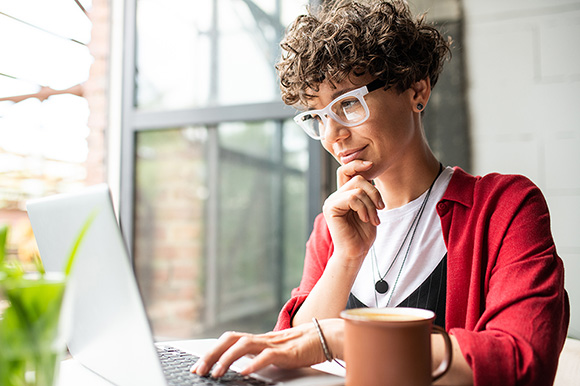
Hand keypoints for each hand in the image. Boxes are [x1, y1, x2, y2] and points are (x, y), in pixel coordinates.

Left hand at [191, 319, 343, 377]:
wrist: (323, 337)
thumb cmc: (300, 347)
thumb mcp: (273, 352)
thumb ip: (256, 356)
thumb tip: (238, 366)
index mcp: (257, 339)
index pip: (228, 340)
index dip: (211, 351)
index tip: (198, 367)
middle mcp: (261, 339)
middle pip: (230, 339)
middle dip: (211, 354)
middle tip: (199, 370)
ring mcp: (273, 344)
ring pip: (244, 345)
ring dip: (227, 358)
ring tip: (217, 373)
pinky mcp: (285, 352)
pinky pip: (266, 356)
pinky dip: (253, 363)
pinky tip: (243, 372)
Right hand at [322, 160, 383, 265]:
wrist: (356, 252)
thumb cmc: (363, 233)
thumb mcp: (369, 208)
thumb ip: (367, 192)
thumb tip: (370, 172)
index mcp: (343, 194)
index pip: (346, 170)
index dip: (357, 163)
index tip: (371, 164)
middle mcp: (335, 196)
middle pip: (357, 178)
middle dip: (374, 193)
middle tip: (380, 209)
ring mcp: (331, 201)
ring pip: (357, 188)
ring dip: (371, 204)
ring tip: (373, 218)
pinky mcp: (331, 208)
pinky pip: (352, 197)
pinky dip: (364, 208)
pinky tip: (365, 219)